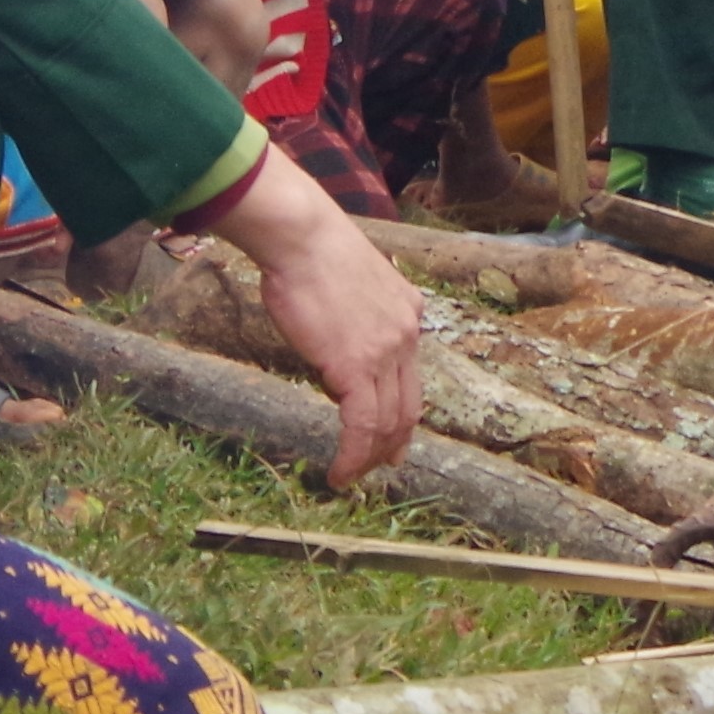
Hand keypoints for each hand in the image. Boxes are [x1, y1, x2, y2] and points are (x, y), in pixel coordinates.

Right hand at [225, 161, 421, 481]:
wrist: (302, 236)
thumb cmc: (310, 250)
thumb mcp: (349, 283)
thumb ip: (355, 316)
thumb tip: (336, 346)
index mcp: (408, 311)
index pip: (410, 373)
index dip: (402, 409)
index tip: (394, 434)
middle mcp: (407, 333)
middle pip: (408, 403)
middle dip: (394, 441)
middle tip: (381, 466)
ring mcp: (386, 351)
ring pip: (389, 421)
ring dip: (370, 456)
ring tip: (351, 477)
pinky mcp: (357, 366)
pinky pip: (363, 424)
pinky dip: (353, 454)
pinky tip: (339, 472)